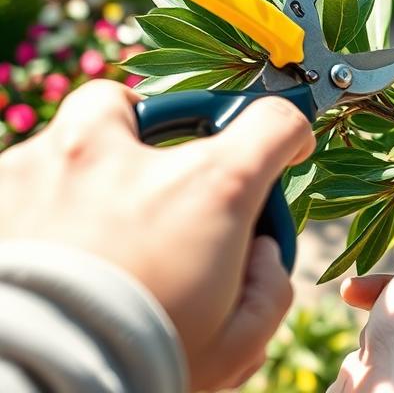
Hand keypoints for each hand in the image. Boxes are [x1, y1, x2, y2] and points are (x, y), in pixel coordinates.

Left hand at [0, 80, 313, 390]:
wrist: (36, 391)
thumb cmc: (140, 366)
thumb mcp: (235, 347)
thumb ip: (269, 289)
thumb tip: (263, 253)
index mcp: (207, 187)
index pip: (273, 123)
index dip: (289, 133)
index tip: (286, 149)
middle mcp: (133, 157)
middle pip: (160, 104)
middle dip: (166, 131)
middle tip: (163, 178)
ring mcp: (54, 166)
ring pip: (81, 129)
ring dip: (96, 163)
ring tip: (93, 221)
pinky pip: (29, 173)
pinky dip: (45, 199)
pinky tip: (54, 249)